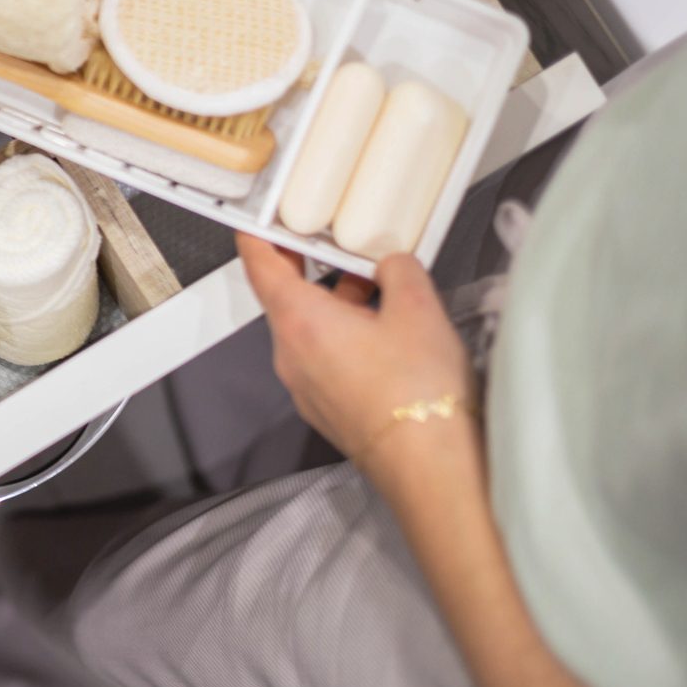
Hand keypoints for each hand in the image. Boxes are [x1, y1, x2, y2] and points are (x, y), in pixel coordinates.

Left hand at [236, 233, 478, 492]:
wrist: (429, 466)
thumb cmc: (417, 389)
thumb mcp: (418, 308)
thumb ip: (400, 272)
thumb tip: (391, 264)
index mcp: (298, 322)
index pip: (259, 267)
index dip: (257, 238)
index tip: (259, 220)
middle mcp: (289, 355)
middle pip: (285, 298)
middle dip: (309, 269)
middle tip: (331, 242)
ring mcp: (304, 386)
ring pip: (307, 330)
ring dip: (334, 304)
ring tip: (376, 287)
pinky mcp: (325, 409)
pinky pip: (322, 359)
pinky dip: (341, 336)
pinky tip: (382, 333)